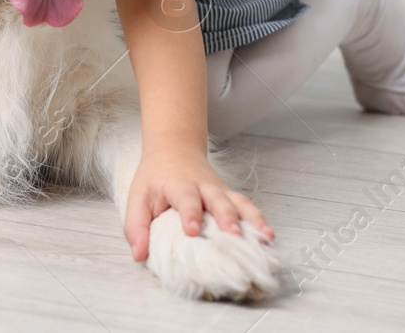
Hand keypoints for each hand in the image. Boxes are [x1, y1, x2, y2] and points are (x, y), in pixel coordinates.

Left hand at [123, 143, 274, 261]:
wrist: (175, 149)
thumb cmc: (155, 178)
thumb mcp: (138, 198)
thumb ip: (136, 227)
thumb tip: (139, 255)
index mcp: (179, 185)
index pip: (186, 198)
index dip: (189, 213)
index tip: (192, 230)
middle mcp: (204, 186)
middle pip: (218, 200)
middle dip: (226, 218)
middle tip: (233, 235)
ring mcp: (220, 191)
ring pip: (239, 202)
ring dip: (252, 219)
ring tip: (264, 237)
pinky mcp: (230, 196)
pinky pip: (247, 206)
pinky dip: (259, 220)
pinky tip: (268, 235)